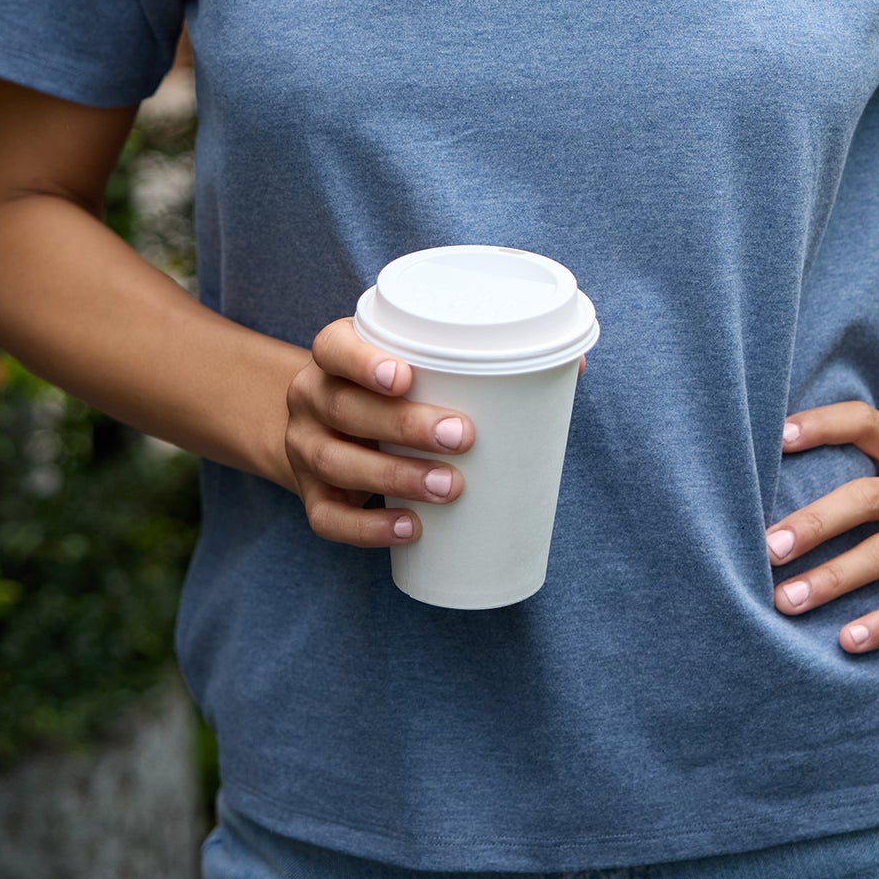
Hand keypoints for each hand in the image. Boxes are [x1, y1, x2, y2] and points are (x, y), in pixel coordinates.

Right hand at [282, 318, 585, 547]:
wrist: (325, 426)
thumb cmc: (394, 390)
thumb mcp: (416, 363)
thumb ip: (478, 359)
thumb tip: (573, 365)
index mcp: (334, 356)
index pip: (334, 348)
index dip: (363, 361)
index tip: (407, 375)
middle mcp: (311, 398)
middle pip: (345, 409)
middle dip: (404, 425)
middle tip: (463, 436)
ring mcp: (305, 449)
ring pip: (338, 464)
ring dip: (396, 479)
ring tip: (450, 487)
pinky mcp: (310, 497)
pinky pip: (329, 519)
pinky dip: (369, 530)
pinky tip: (410, 530)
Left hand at [764, 400, 878, 652]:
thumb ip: (859, 480)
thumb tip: (764, 491)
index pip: (864, 422)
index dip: (822, 424)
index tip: (776, 437)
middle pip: (865, 497)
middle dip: (812, 523)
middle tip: (767, 548)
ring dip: (832, 578)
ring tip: (787, 601)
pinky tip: (847, 640)